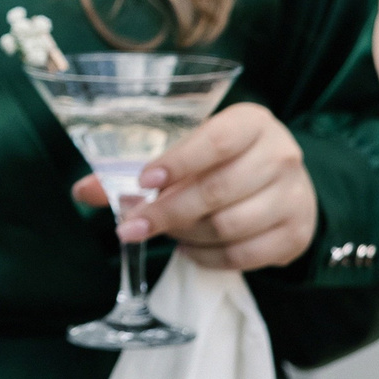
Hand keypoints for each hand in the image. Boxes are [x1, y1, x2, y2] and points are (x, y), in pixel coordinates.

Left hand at [75, 102, 317, 271]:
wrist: (283, 185)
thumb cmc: (223, 162)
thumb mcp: (188, 151)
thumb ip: (135, 168)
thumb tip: (82, 191)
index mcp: (252, 122)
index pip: (215, 140)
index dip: (178, 162)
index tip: (143, 181)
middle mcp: (280, 154)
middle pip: (218, 190)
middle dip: (167, 212)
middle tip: (131, 227)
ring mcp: (294, 196)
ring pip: (229, 226)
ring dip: (186, 234)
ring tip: (167, 231)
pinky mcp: (297, 234)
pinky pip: (244, 255)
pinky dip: (208, 257)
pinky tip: (190, 248)